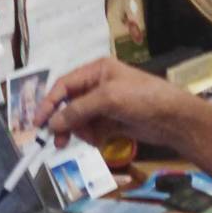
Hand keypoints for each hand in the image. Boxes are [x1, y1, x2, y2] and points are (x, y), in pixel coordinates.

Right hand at [33, 57, 194, 149]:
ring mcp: (107, 104)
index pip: (64, 84)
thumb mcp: (108, 99)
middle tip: (56, 141)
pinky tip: (97, 141)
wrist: (173, 119)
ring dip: (78, 131)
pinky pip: (93, 129)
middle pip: (70, 103)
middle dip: (64, 121)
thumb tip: (52, 123)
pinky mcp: (114, 121)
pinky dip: (91, 136)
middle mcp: (100, 85)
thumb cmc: (142, 98)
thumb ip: (77, 110)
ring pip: (80, 119)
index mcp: (97, 70)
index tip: (38, 123)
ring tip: (86, 140)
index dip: (49, 102)